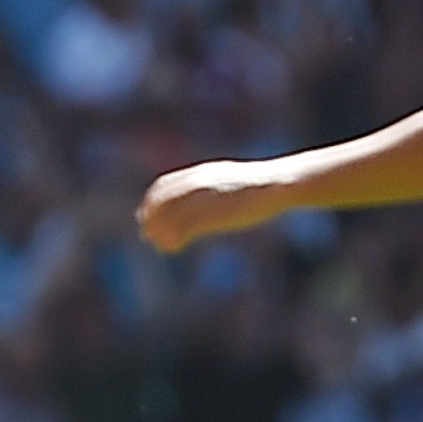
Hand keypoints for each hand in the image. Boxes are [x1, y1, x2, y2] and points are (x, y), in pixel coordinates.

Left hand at [138, 162, 290, 254]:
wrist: (276, 184)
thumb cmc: (258, 186)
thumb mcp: (229, 179)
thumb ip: (213, 185)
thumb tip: (208, 195)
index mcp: (201, 173)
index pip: (164, 185)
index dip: (153, 200)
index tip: (146, 214)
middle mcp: (198, 183)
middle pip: (163, 200)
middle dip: (152, 217)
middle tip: (148, 234)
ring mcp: (205, 197)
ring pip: (171, 215)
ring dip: (160, 230)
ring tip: (159, 245)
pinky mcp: (214, 213)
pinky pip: (186, 227)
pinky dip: (174, 238)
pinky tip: (172, 248)